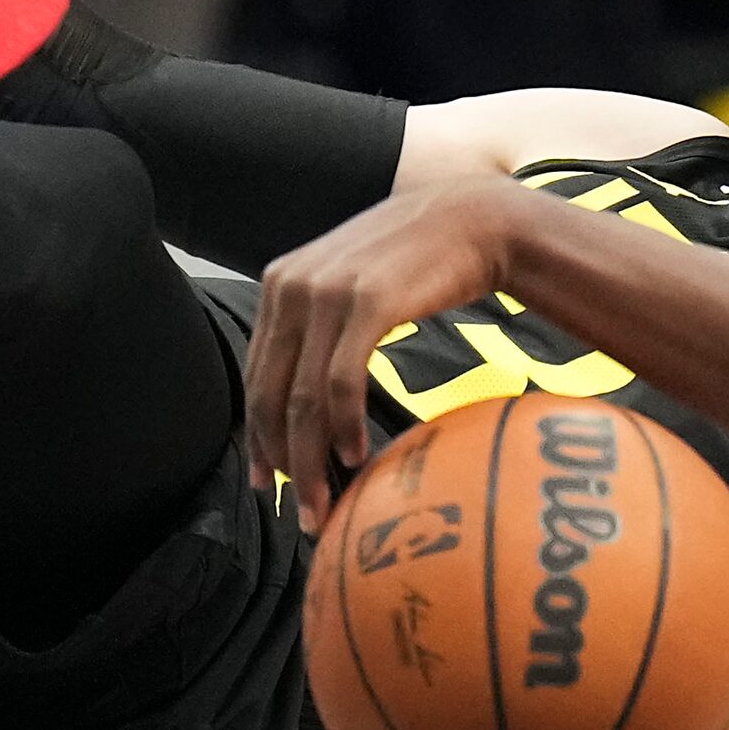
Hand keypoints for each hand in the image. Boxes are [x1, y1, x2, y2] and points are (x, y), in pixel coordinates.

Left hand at [246, 175, 530, 531]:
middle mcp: (292, 286)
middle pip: (270, 395)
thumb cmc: (418, 260)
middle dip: (281, 461)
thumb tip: (308, 392)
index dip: (259, 436)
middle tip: (300, 510)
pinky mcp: (367, 302)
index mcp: (280, 284)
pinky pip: (341, 382)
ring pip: (301, 398)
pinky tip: (357, 454)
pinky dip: (344, 426)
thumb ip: (321, 323)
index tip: (268, 481)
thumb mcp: (352, 282)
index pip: (255, 376)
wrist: (472, 219)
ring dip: (311, 459)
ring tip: (326, 499)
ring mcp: (327, 292)